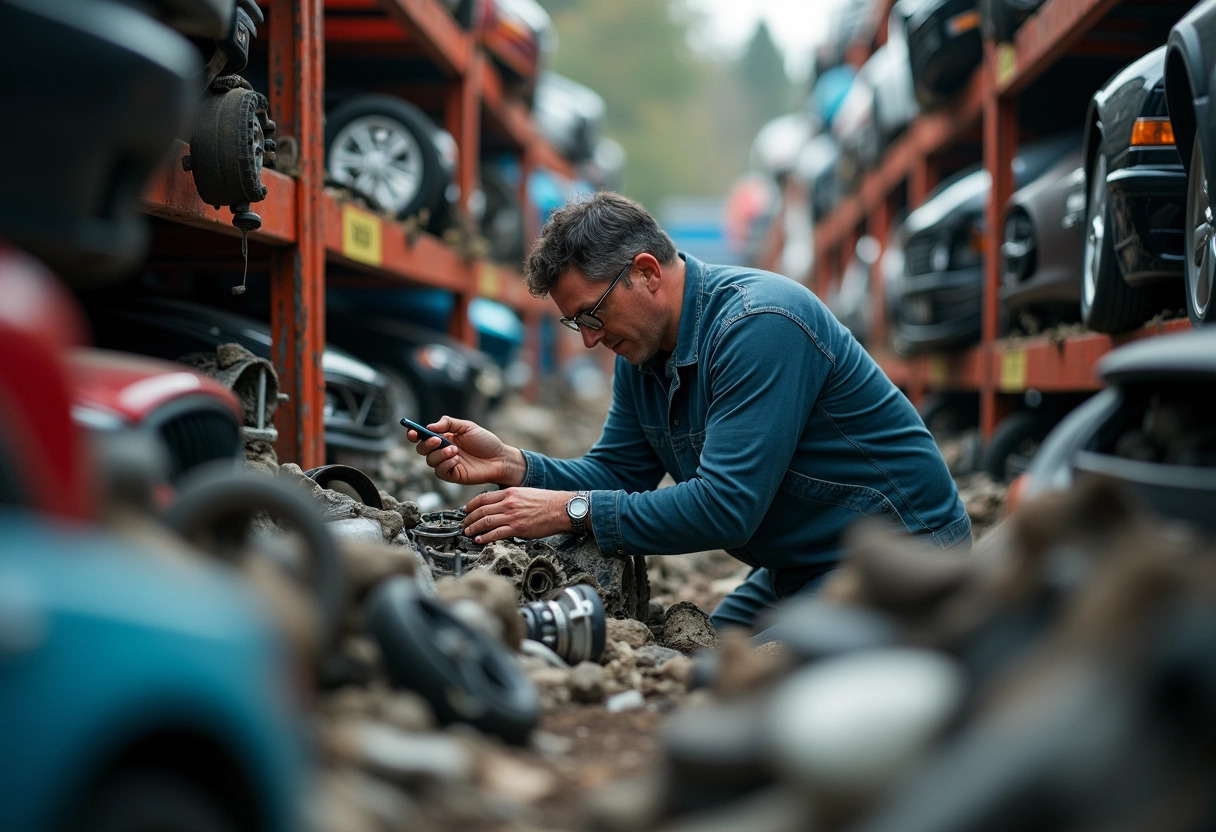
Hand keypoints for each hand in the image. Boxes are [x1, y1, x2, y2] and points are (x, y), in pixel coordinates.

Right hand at [408, 416, 523, 486]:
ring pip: (430, 461)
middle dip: (426, 445)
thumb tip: (430, 426)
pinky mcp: (452, 475)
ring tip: (455, 450)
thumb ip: (449, 423)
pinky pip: (440, 472)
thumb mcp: (468, 427)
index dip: (413, 434)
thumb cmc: (485, 442)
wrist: (500, 458)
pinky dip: (446, 464)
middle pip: (421, 450)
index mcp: (443, 437)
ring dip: (440, 455)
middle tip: (438, 440)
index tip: (412, 431)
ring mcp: (446, 464)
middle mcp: (441, 451)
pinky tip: (457, 460)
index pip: (422, 436)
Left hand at [461, 487, 576, 542]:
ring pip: (486, 522)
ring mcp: (512, 516)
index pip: (483, 498)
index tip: (465, 510)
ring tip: (468, 532)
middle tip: (464, 523)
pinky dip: (485, 538)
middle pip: (481, 510)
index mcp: (509, 493)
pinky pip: (496, 534)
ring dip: (473, 528)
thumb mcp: (525, 493)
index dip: (471, 505)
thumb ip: (510, 498)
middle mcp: (508, 503)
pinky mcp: (518, 529)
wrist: (561, 509)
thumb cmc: (546, 502)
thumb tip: (498, 505)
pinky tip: (479, 540)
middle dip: (469, 518)